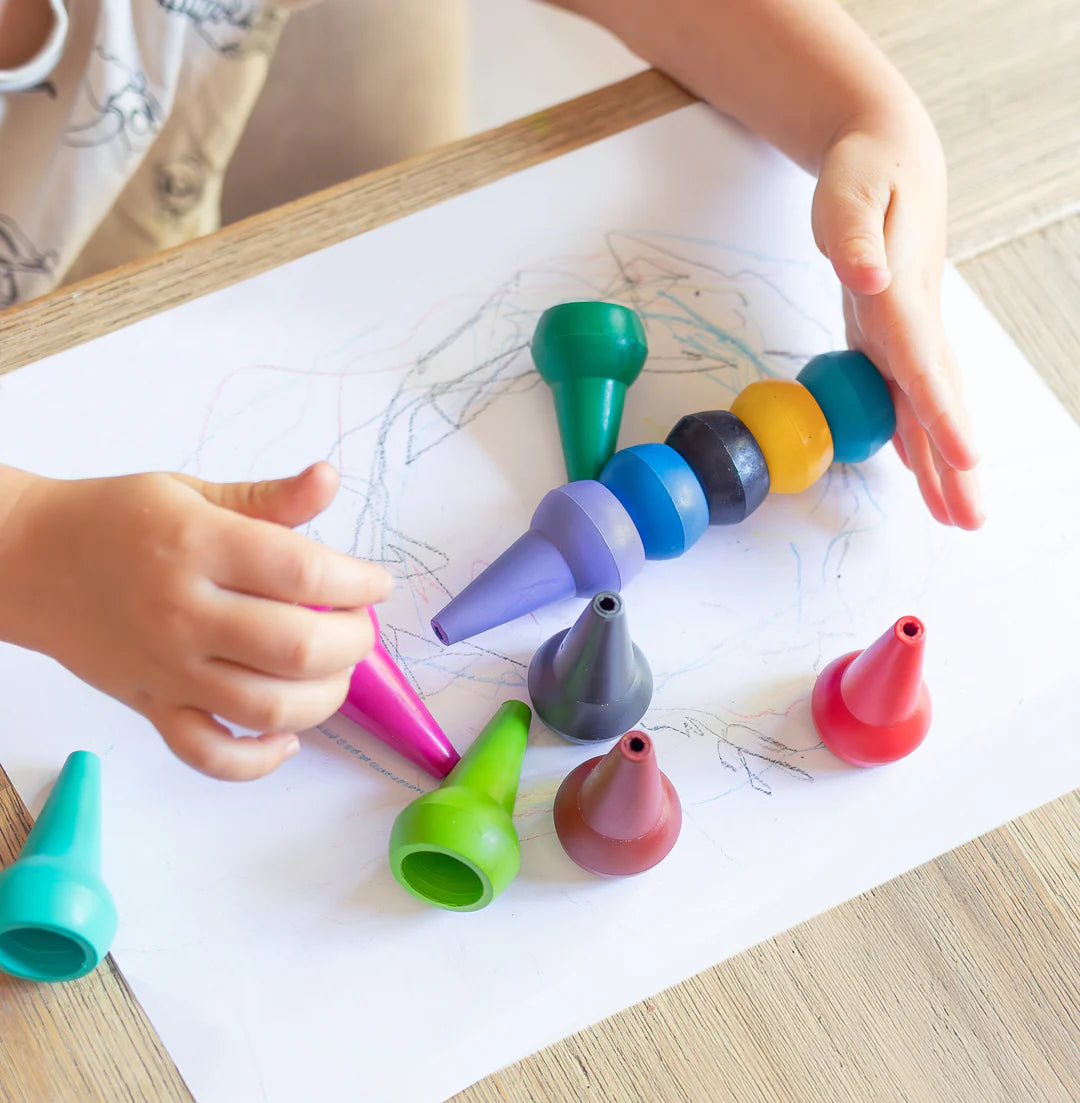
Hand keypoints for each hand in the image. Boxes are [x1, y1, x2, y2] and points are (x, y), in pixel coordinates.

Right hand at [4, 462, 392, 779]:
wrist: (28, 560)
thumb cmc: (117, 519)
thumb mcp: (193, 491)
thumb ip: (268, 497)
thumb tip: (330, 478)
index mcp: (199, 546)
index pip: (302, 572)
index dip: (358, 581)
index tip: (376, 582)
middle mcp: (184, 613)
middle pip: (296, 648)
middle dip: (353, 641)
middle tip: (359, 624)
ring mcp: (166, 669)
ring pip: (266, 708)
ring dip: (325, 697)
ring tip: (335, 670)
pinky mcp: (150, 707)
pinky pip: (209, 755)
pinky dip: (258, 760)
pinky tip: (288, 737)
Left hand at [811, 114, 983, 528]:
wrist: (890, 155)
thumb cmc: (866, 174)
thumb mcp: (851, 193)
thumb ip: (855, 236)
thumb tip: (869, 276)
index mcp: (903, 295)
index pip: (924, 363)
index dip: (942, 411)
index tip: (965, 456)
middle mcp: (913, 322)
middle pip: (936, 401)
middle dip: (954, 463)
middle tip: (970, 520)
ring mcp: (908, 331)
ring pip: (926, 405)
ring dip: (940, 461)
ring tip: (955, 513)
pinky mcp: (892, 334)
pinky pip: (907, 394)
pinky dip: (916, 432)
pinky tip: (920, 465)